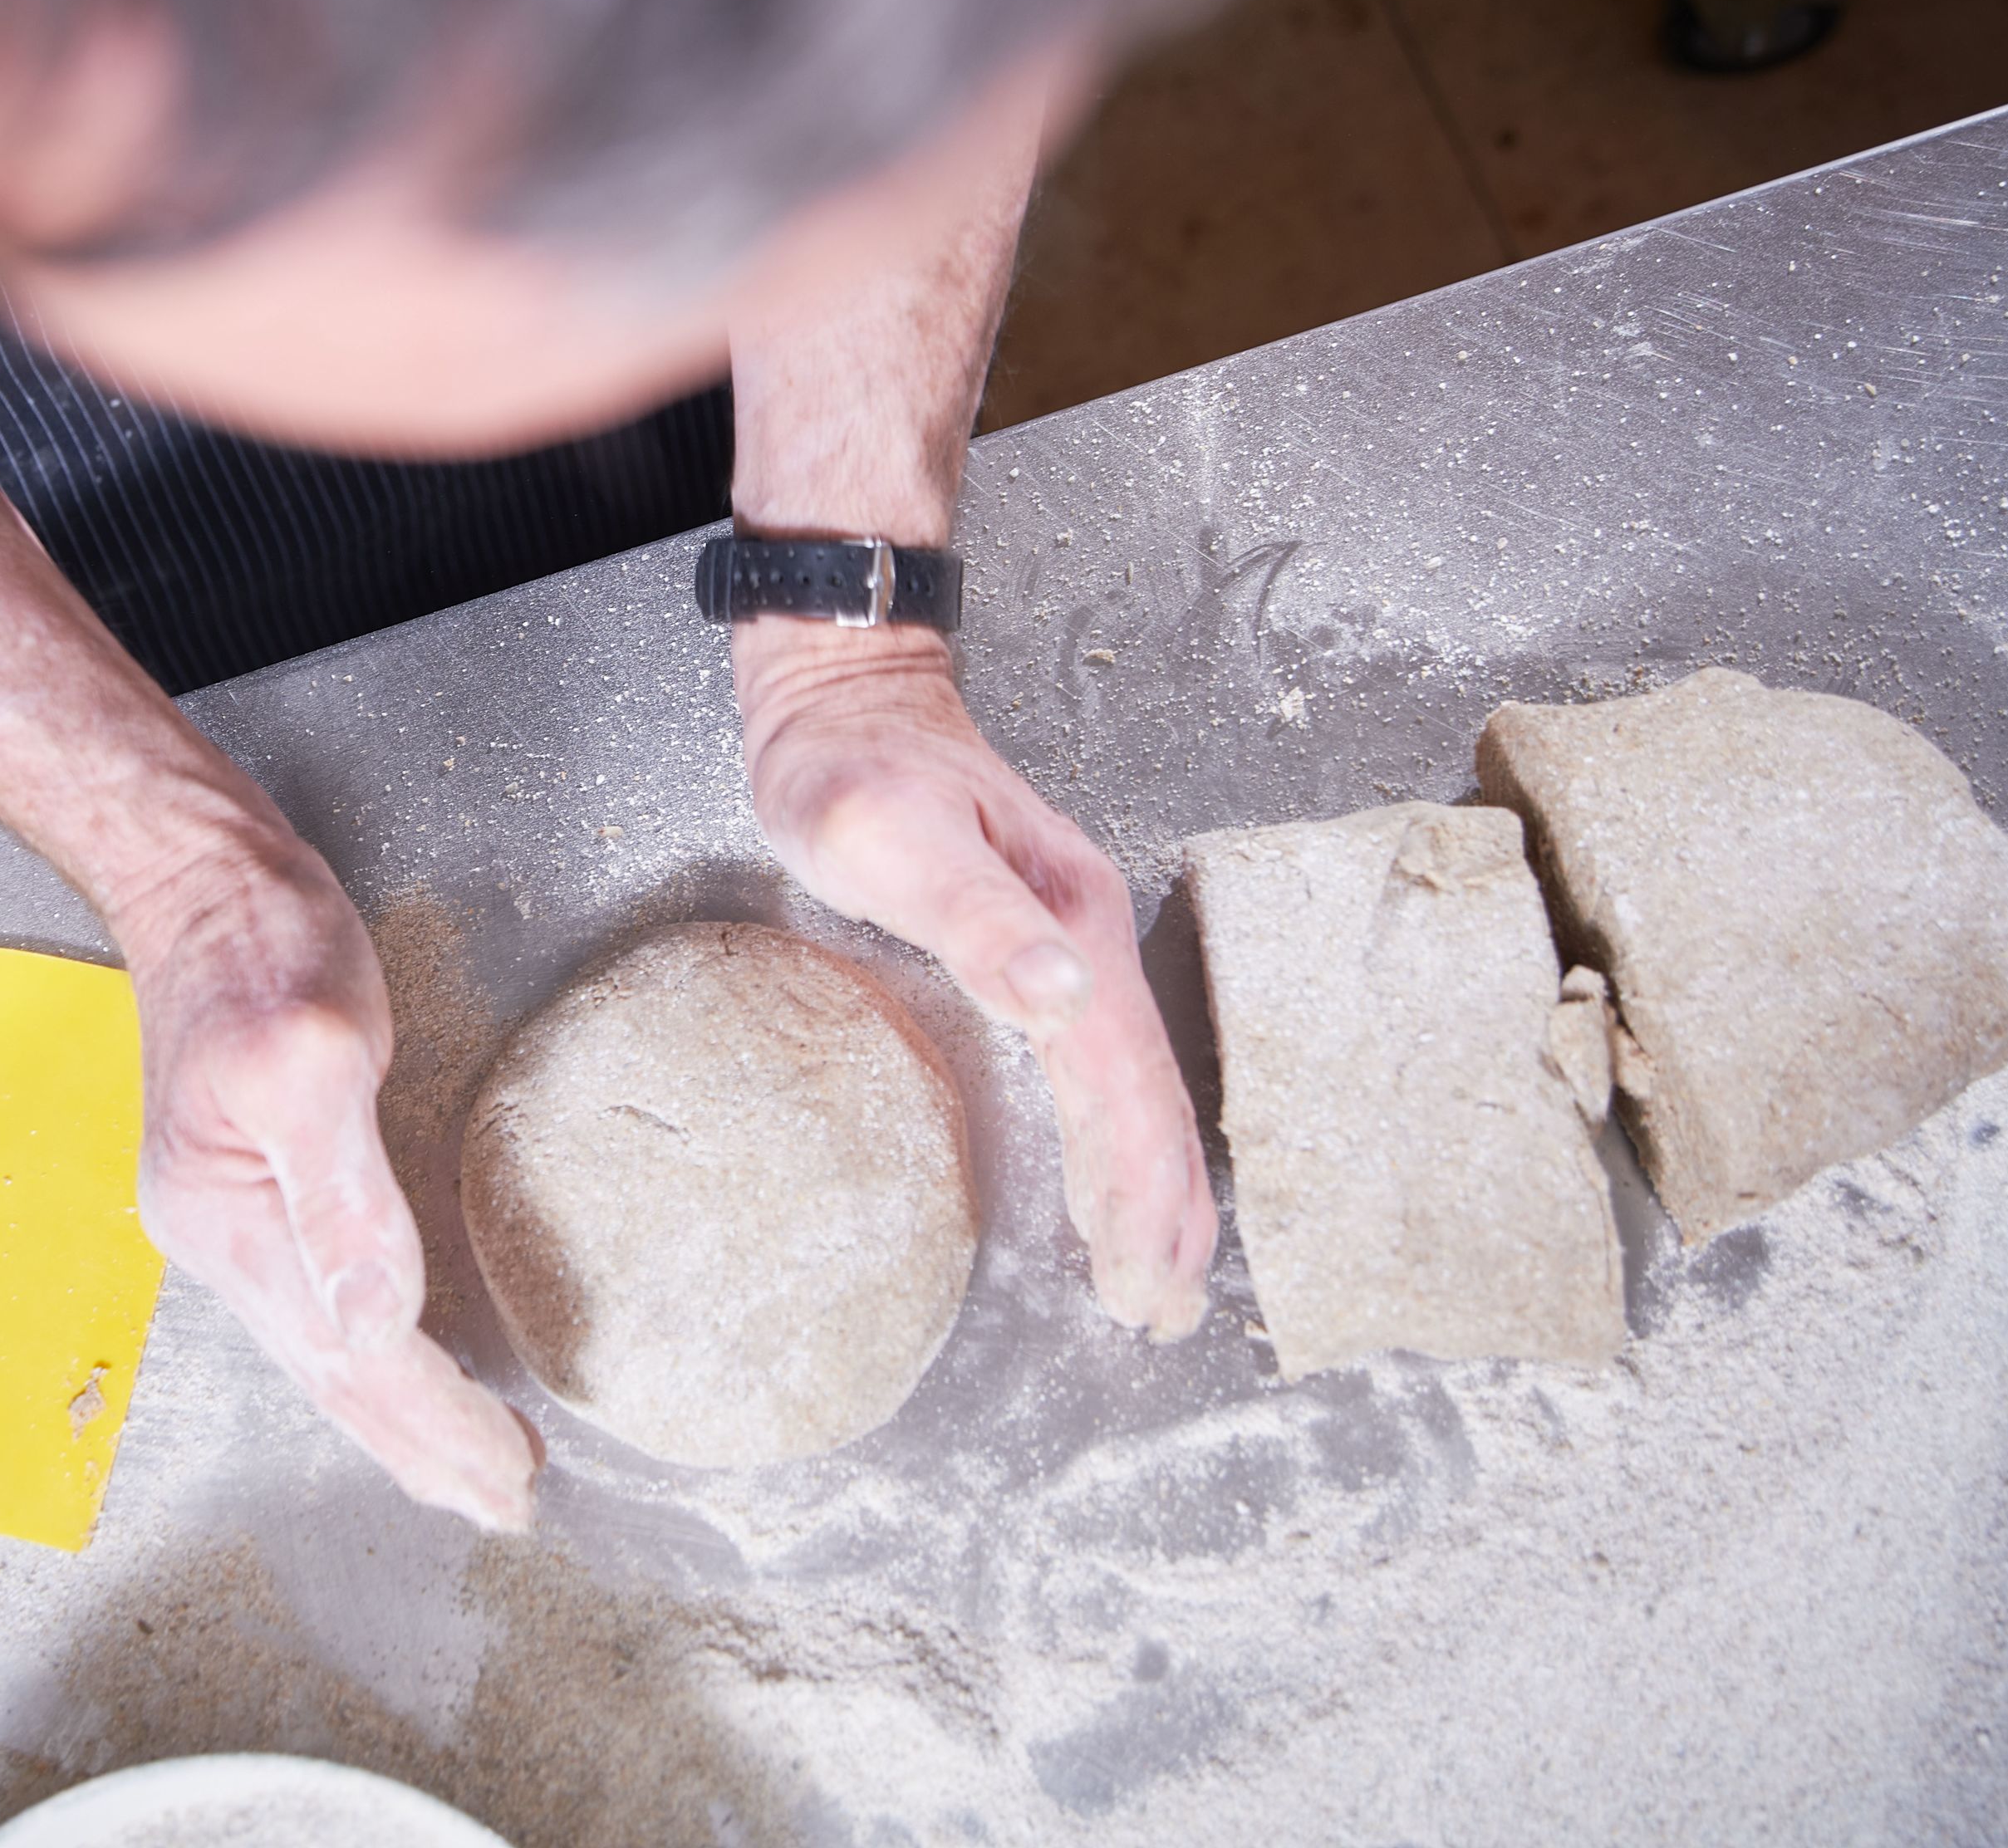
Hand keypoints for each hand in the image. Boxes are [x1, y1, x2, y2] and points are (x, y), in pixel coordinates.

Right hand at [117, 833, 539, 1528]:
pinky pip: (322, 1303)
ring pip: (326, 1351)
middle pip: (333, 1378)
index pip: (353, 1360)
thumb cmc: (255, 947)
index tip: (505, 1480)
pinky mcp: (256, 1185)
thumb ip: (341, 1189)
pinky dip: (376, 1356)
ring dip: (400, 1418)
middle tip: (504, 1505)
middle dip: (419, 1450)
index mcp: (234, 1223)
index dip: (433, 1426)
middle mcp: (224, 1239)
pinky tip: (404, 1363)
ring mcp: (234, 1217)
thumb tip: (375, 1318)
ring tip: (468, 1469)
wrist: (195, 878)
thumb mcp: (309, 1052)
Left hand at [734, 620, 1216, 1338]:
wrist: (845, 696)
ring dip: (1149, 1180)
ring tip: (1156, 1269)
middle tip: (1160, 1311)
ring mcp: (1069, 940)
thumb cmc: (854, 766)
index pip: (1123, 1081)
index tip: (1145, 1275)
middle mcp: (1087, 936)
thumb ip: (976, 918)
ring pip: (1130, 1083)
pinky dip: (1117, 1132)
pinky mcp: (1037, 944)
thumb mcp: (893, 838)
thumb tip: (1061, 995)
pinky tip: (1110, 1169)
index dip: (1140, 1182)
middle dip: (1161, 1207)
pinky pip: (1096, 1063)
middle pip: (1146, 1094)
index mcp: (1070, 923)